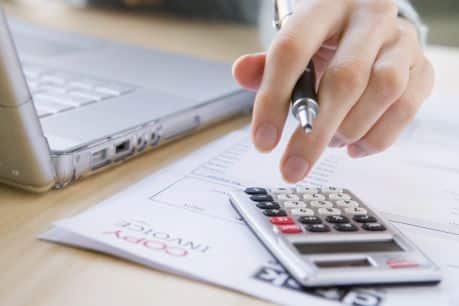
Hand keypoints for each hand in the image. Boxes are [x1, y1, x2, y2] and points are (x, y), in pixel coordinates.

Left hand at [232, 0, 433, 182]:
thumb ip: (267, 64)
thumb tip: (241, 72)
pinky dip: (376, 138)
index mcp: (326, 7)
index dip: (273, 99)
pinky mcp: (423, 68)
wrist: (372, 28)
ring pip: (382, 92)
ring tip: (329, 141)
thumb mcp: (294, 45)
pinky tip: (353, 145)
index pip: (293, 50)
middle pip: (343, 79)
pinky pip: (405, 110)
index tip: (263, 141)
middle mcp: (369, 18)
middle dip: (313, 133)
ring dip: (349, 130)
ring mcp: (401, 42)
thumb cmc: (326, 42)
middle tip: (293, 167)